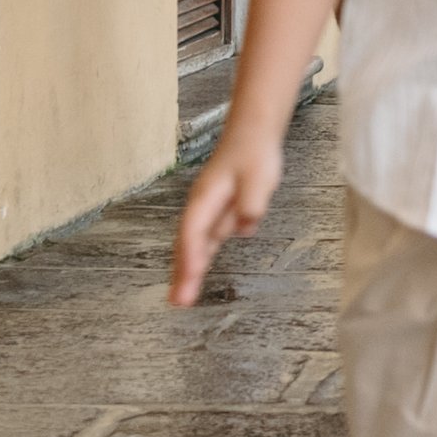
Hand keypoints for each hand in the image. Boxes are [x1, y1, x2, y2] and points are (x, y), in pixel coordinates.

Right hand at [170, 125, 286, 304]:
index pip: (195, 232)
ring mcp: (208, 209)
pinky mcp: (218, 212)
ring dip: (187, 270)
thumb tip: (246, 226)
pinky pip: (205, 240)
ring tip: (181, 298)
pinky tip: (195, 273)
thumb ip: (251, 202)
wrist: (253, 133)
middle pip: (188, 243)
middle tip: (178, 302)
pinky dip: (199, 258)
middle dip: (182, 273)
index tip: (189, 279)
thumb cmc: (253, 153)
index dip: (191, 257)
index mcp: (207, 197)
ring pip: (194, 244)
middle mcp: (202, 206)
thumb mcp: (258, 176)